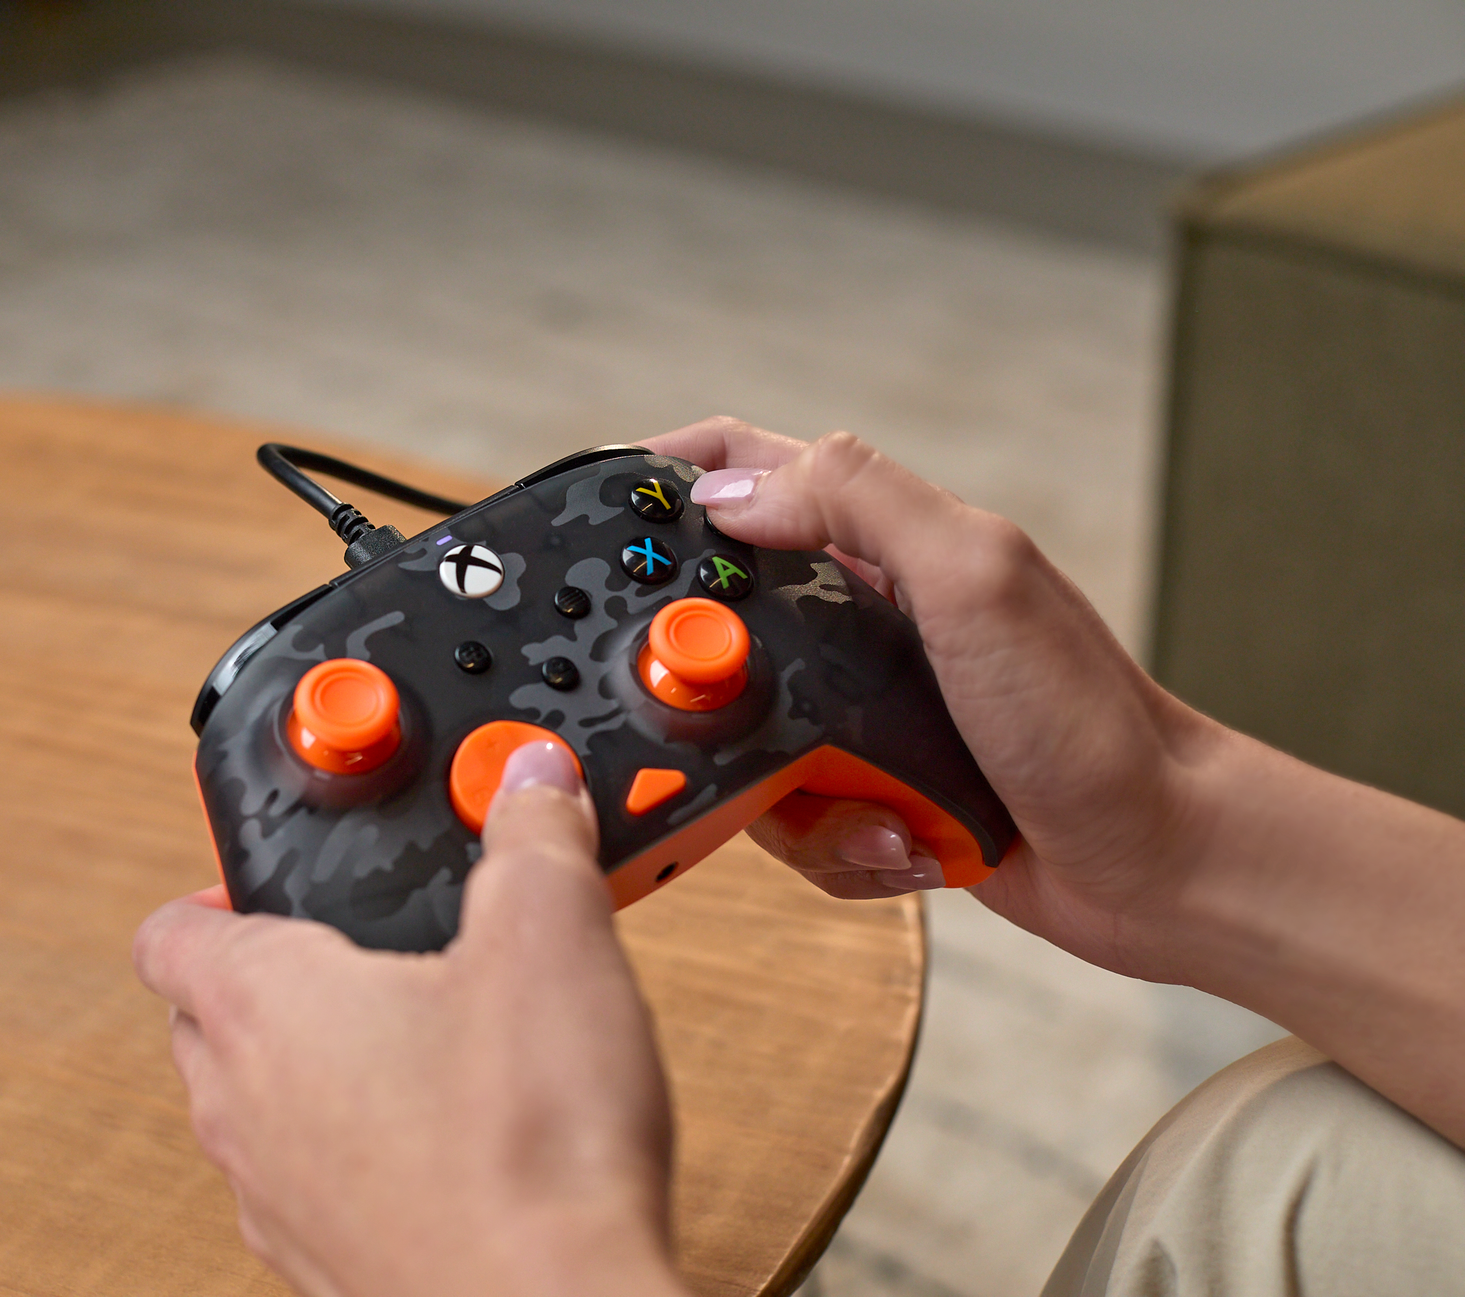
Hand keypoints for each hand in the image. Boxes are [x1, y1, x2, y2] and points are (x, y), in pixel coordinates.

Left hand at [134, 742, 690, 1296]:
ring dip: (315, 1068)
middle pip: (206, 1017)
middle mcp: (241, 1106)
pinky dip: (354, 1150)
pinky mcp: (326, 1266)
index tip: (279, 869)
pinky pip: (309, 1184)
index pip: (171, 926)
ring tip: (420, 1038)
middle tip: (363, 945)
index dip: (214, 884)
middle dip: (273, 973)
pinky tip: (449, 1138)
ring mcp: (276, 1200)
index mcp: (262, 1004)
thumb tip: (527, 779)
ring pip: (255, 1108)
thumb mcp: (551, 939)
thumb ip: (532, 837)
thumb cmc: (525, 1148)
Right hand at [643, 417, 1216, 980]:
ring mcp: (862, 708)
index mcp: (885, 542)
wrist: (1158, 866)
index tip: (596, 522)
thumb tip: (729, 492)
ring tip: (860, 803)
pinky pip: (788, 817)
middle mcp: (864, 618)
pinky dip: (831, 842)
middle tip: (702, 712)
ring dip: (783, 787)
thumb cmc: (1090, 721)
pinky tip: (898, 843)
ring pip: (739, 735)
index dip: (666, 480)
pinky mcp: (866, 789)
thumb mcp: (977, 577)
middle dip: (701, 676)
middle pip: (717, 617)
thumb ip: (859, 505)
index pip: (747, 469)